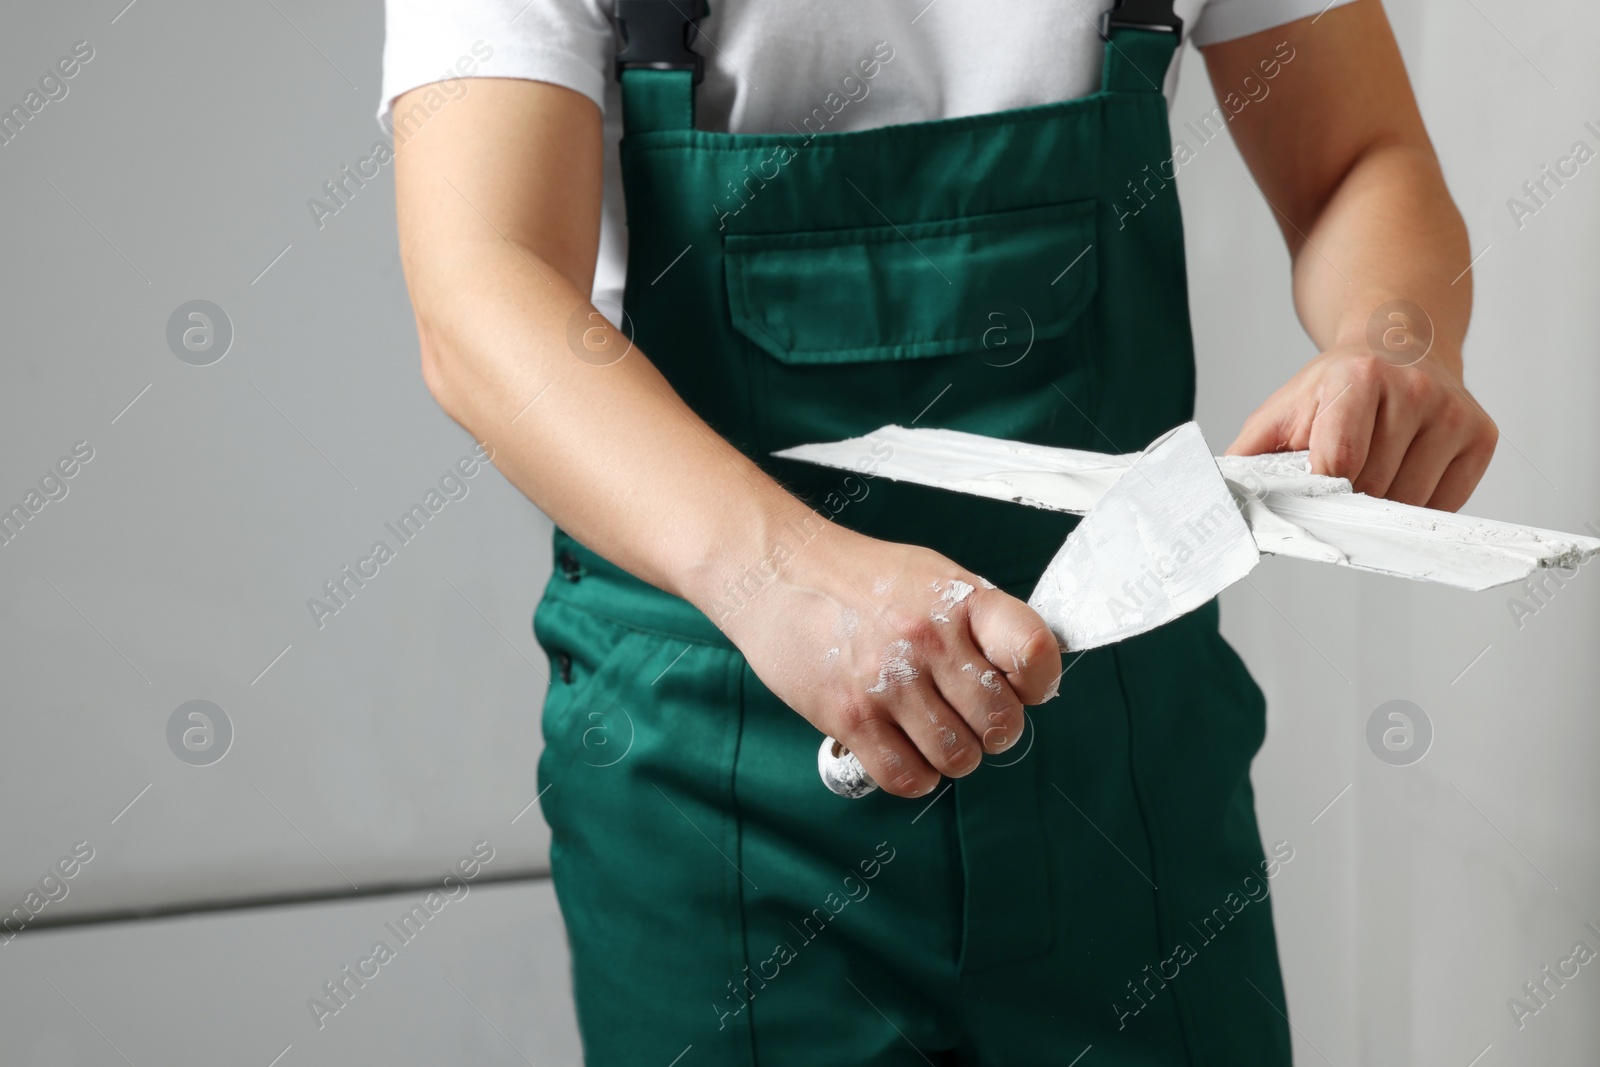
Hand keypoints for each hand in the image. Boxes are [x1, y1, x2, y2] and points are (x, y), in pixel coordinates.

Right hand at [714, 523, 1062, 797]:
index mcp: (962, 600)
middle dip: (994, 731)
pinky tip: (902, 747)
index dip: (1038, 684)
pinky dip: (914, 774)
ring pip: (958, 759)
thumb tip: (1027, 679)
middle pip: (1002, 723)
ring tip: (931, 729)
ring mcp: (888, 681)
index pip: (1035, 653)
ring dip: (952, 755)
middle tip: (971, 717)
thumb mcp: (935, 577)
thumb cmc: (860, 579)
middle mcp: (929, 640)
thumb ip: (982, 623)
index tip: (1022, 688)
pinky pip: (907, 777)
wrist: (778, 573)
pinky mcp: (849, 717)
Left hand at [1226, 342, 1497, 511]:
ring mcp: (1452, 412)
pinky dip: (1419, 506)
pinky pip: (1446, 503)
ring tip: (1370, 476)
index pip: (1339, 463)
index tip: (1310, 502)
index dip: (1320, 494)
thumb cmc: (1331, 389)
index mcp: (1356, 378)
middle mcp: (1412, 389)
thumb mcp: (1279, 412)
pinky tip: (1403, 476)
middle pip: (1374, 488)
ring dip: (1383, 509)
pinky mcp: (1481, 434)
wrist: (1396, 344)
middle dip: (1348, 501)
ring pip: (1412, 502)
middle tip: (1337, 486)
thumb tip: (1219, 507)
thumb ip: (1246, 459)